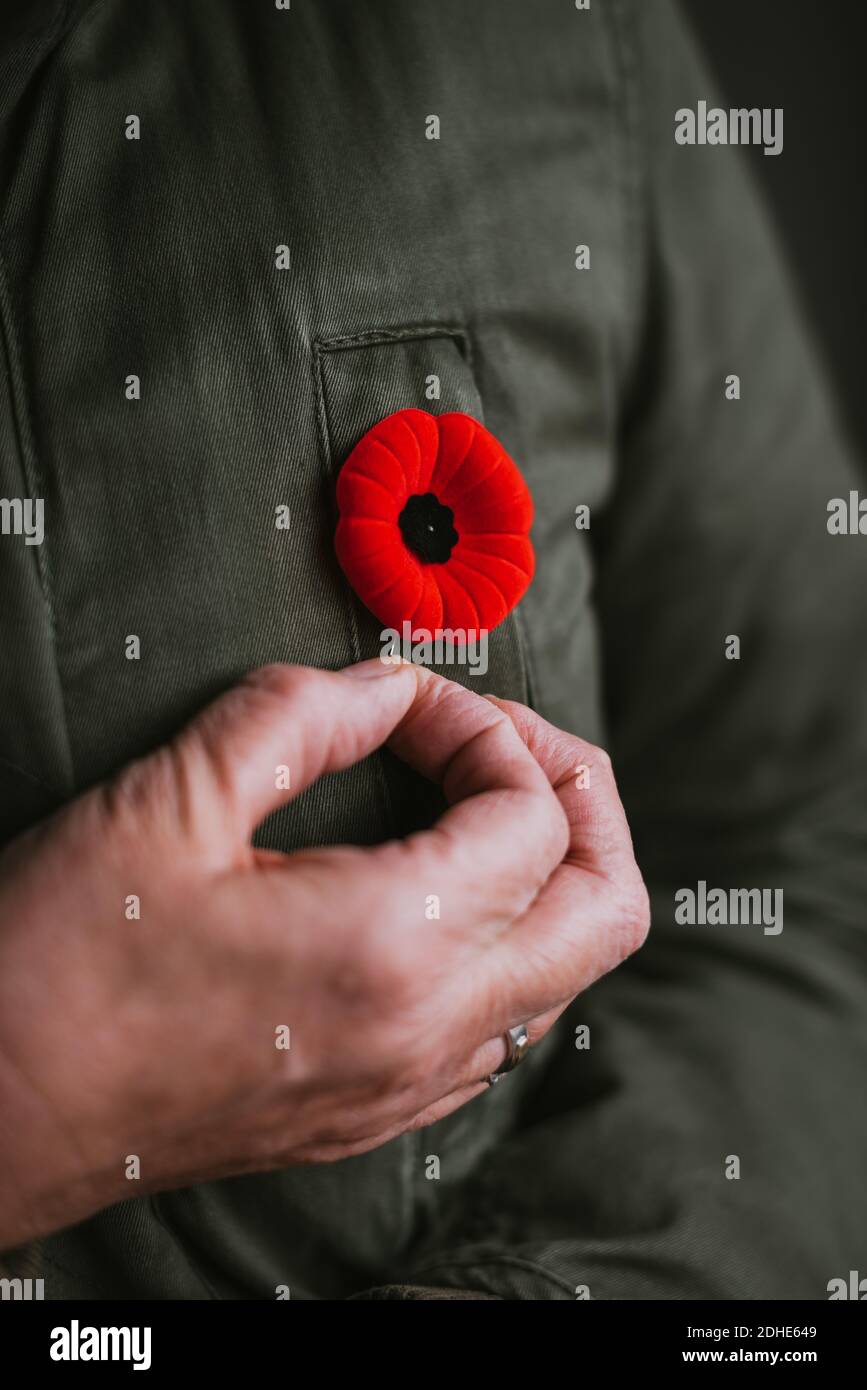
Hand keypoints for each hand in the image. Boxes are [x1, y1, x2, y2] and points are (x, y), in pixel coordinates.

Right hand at [0, 660, 647, 1248]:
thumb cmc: (58, 966)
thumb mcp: (171, 801)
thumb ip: (301, 715)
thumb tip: (388, 687)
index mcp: (392, 946)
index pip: (533, 813)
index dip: (485, 730)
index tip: (411, 707)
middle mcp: (429, 1030)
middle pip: (608, 908)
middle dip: (581, 800)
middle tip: (500, 748)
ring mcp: (413, 1086)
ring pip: (567, 976)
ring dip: (547, 876)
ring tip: (468, 810)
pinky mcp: (381, 1114)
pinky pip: (503, 1025)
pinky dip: (501, 943)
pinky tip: (424, 899)